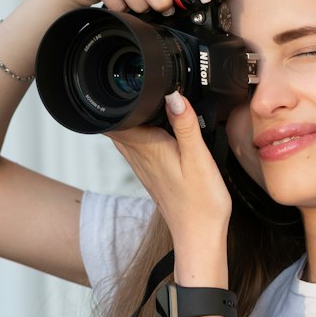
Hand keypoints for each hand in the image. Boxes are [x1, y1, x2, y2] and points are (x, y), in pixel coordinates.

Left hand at [108, 91, 231, 264]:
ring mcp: (143, 167)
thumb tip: (174, 95)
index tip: (122, 81)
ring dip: (130, 118)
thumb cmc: (201, 203)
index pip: (115, 118)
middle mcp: (139, 157)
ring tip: (144, 102)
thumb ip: (185, 124)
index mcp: (147, 148)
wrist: (200, 235)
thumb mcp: (198, 158)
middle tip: (135, 86)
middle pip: (117, 124)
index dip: (114, 97)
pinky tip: (155, 129)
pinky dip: (140, 133)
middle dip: (121, 104)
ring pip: (125, 135)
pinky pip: (137, 147)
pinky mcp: (151, 174)